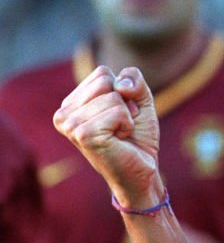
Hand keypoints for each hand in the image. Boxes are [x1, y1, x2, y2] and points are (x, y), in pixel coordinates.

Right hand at [53, 66, 161, 204]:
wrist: (141, 169)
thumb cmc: (137, 136)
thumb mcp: (140, 100)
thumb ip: (134, 80)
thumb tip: (120, 84)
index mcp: (71, 103)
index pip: (102, 73)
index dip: (123, 91)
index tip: (121, 114)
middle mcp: (64, 113)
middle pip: (107, 81)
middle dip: (125, 102)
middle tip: (121, 125)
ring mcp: (70, 125)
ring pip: (114, 97)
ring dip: (127, 116)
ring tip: (119, 134)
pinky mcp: (83, 135)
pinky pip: (118, 112)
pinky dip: (127, 125)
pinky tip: (119, 140)